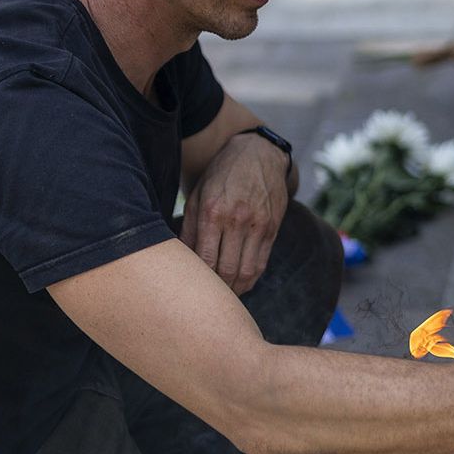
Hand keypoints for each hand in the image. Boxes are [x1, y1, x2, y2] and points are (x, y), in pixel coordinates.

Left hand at [181, 133, 291, 293]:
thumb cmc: (222, 175)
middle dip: (217, 290)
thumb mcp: (198, 195)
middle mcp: (237, 220)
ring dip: (235, 290)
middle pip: (226, 270)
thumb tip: (180, 260)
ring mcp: (258, 225)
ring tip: (223, 297)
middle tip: (206, 299)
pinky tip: (240, 284)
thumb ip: (188, 228)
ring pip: (246, 272)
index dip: (198, 280)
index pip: (204, 260)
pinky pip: (261, 263)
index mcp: (213, 212)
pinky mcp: (272, 228)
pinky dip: (250, 279)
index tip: (191, 289)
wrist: (259, 154)